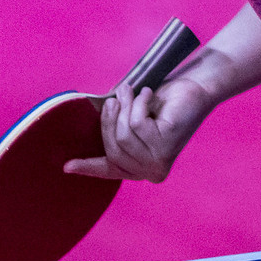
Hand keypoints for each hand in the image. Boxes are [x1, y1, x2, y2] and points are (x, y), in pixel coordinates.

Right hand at [63, 76, 215, 182]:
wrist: (194, 89)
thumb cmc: (163, 101)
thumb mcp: (133, 114)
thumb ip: (116, 123)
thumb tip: (95, 117)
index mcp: (139, 166)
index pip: (109, 170)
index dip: (87, 167)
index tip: (66, 166)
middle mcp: (149, 171)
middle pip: (112, 149)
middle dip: (110, 118)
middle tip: (117, 96)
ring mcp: (158, 163)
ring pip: (123, 136)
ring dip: (125, 107)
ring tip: (133, 92)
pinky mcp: (165, 149)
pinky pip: (136, 124)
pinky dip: (139, 104)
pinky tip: (149, 95)